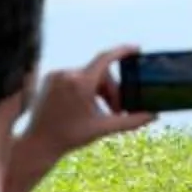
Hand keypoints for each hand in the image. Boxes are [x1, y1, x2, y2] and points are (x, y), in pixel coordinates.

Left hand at [6, 45, 152, 191]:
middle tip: (116, 110)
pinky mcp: (50, 78)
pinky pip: (75, 77)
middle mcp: (67, 74)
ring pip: (88, 76)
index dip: (123, 51)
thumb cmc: (70, 137)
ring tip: (100, 111)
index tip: (136, 49)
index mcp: (81, 84)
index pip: (106, 58)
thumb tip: (153, 116)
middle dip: (111, 89)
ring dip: (98, 90)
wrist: (38, 143)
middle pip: (100, 73)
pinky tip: (85, 107)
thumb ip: (130, 121)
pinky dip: (85, 88)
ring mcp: (57, 75)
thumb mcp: (102, 128)